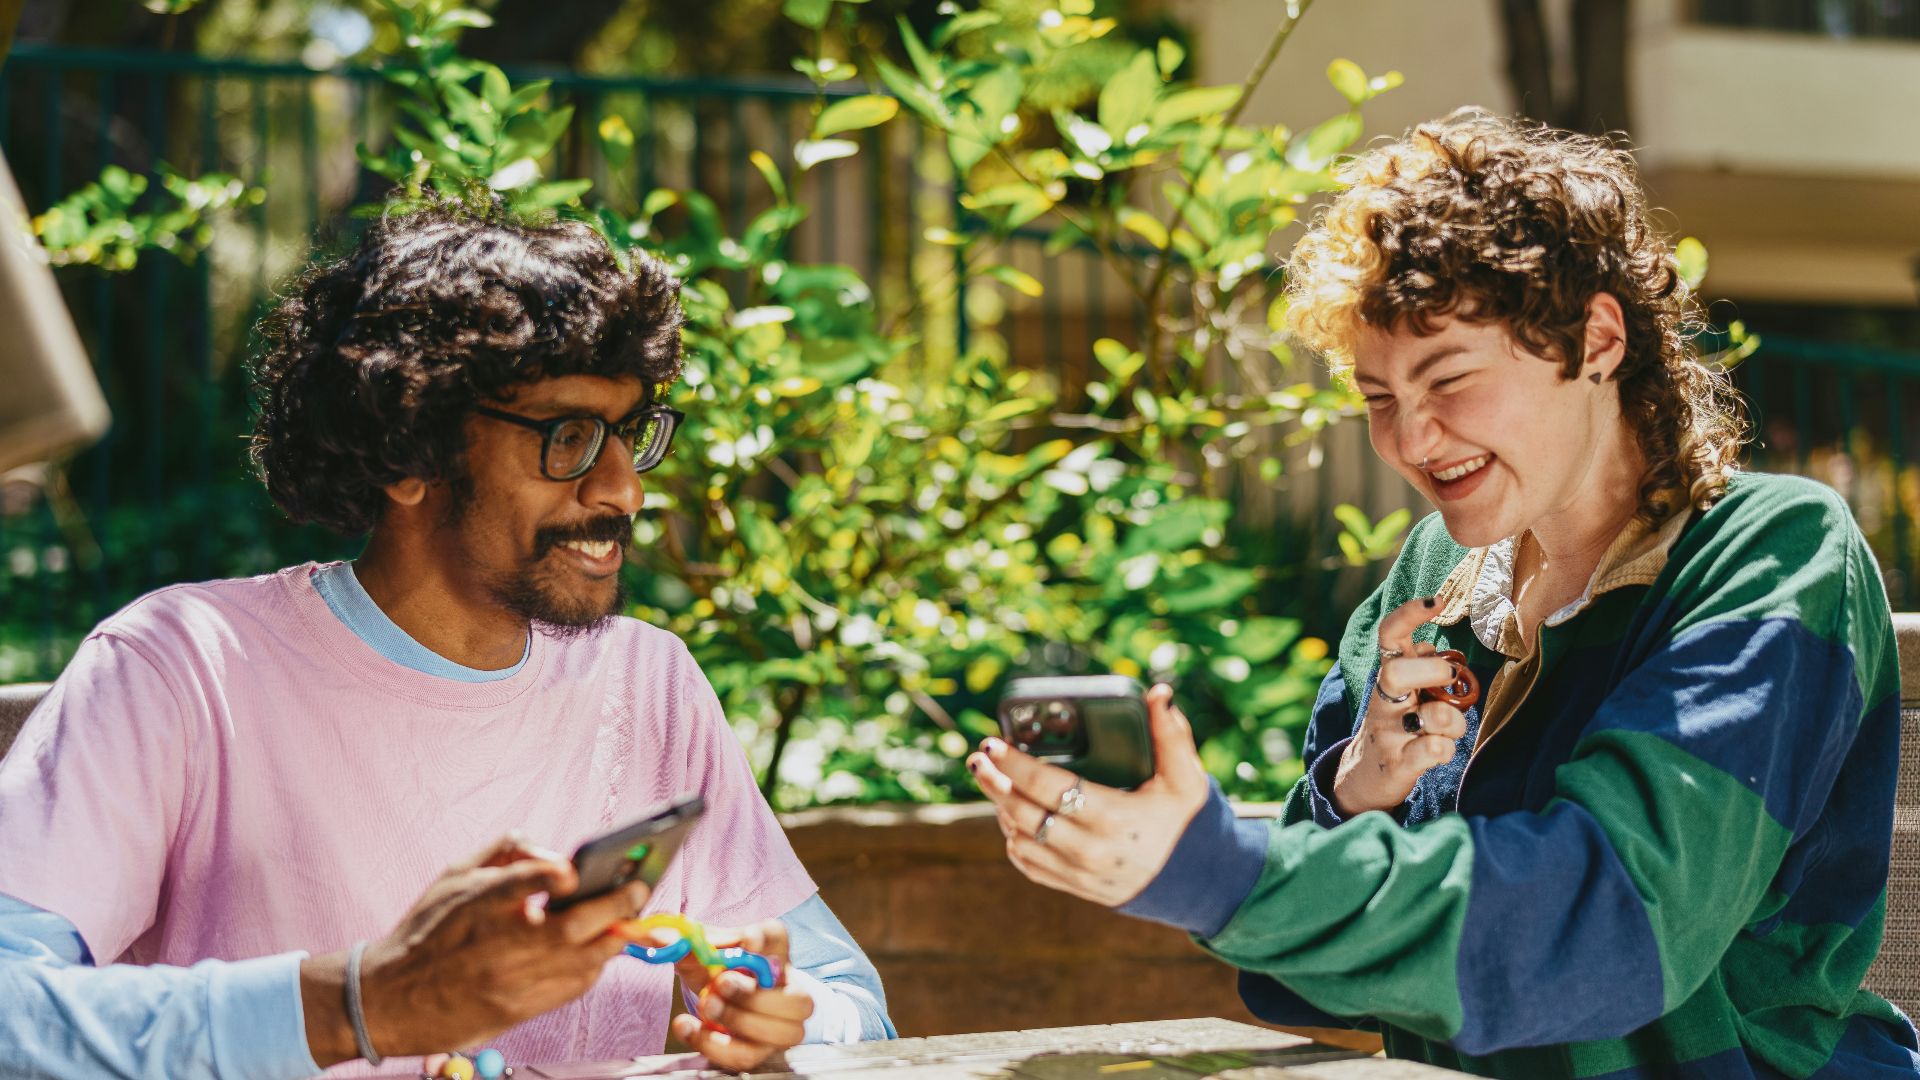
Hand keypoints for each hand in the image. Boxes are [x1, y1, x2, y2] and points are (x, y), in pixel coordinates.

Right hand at [301, 832, 648, 1066]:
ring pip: (582, 961)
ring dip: (613, 938)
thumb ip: (508, 851)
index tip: (575, 870)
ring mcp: (508, 982)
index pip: (518, 883)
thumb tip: (560, 855)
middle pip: (570, 928)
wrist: (388, 999)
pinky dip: (593, 967)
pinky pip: (571, 988)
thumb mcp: (454, 875)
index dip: (550, 875)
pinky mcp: (516, 1011)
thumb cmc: (427, 929)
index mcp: (475, 903)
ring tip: (627, 919)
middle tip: (638, 889)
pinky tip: (599, 950)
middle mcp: (494, 945)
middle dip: (616, 906)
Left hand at [665, 919, 812, 1070]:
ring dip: (739, 1021)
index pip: (778, 938)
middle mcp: (787, 988)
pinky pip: (747, 1056)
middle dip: (756, 995)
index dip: (765, 940)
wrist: (710, 993)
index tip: (746, 940)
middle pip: (798, 1000)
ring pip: (782, 1034)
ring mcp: (780, 1024)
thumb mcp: (697, 949)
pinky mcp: (761, 1050)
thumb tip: (664, 941)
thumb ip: (682, 942)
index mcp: (771, 950)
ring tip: (706, 1006)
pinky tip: (689, 1027)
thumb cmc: (713, 966)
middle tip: (721, 984)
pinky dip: (714, 1044)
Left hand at [968, 683, 1210, 906]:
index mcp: (1113, 819)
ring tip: (992, 780)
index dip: (1015, 765)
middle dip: (994, 783)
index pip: (1049, 788)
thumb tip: (1157, 693)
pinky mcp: (1076, 887)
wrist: (1200, 882)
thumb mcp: (1187, 778)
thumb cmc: (1189, 822)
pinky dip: (1014, 838)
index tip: (994, 744)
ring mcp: (1080, 873)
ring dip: (1000, 809)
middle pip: (1023, 815)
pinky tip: (1010, 815)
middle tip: (979, 758)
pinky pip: (1030, 864)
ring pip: (1020, 840)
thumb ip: (1171, 734)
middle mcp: (1090, 850)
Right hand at [1330, 597, 1469, 816]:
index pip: (1390, 634)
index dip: (1411, 614)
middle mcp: (1383, 701)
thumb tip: (1434, 645)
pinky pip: (1430, 751)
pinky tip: (1441, 749)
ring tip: (1450, 728)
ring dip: (1454, 721)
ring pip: (1430, 717)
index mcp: (1386, 676)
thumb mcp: (1402, 691)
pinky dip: (1443, 749)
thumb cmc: (1398, 726)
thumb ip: (1418, 666)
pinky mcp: (1397, 765)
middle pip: (1396, 673)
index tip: (1439, 600)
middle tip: (1450, 680)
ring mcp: (1388, 734)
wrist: (1365, 776)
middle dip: (1433, 672)